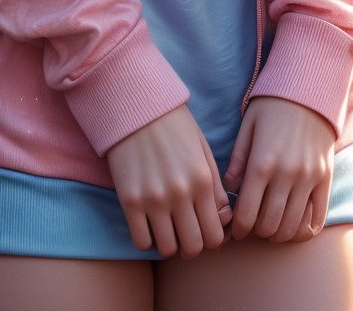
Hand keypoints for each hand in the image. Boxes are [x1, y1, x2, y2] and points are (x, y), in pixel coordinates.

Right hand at [105, 104, 232, 257]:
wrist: (134, 104)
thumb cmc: (172, 125)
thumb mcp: (202, 149)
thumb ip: (215, 185)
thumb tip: (223, 218)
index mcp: (202, 180)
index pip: (215, 236)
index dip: (211, 240)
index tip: (203, 231)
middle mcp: (181, 193)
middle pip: (193, 247)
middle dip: (191, 245)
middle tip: (184, 233)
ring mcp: (154, 198)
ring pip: (167, 249)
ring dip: (168, 243)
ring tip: (165, 227)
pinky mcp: (130, 199)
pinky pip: (141, 240)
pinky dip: (146, 239)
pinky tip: (147, 224)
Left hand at [222, 96, 334, 243]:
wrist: (309, 89)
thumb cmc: (272, 105)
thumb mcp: (248, 126)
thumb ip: (238, 160)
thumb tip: (229, 189)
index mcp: (262, 162)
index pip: (247, 213)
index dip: (240, 228)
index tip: (237, 230)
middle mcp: (286, 174)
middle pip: (270, 225)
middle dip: (258, 232)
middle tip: (254, 227)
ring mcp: (309, 177)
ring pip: (292, 226)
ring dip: (279, 234)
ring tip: (272, 227)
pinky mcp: (325, 178)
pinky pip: (318, 218)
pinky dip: (305, 230)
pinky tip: (295, 227)